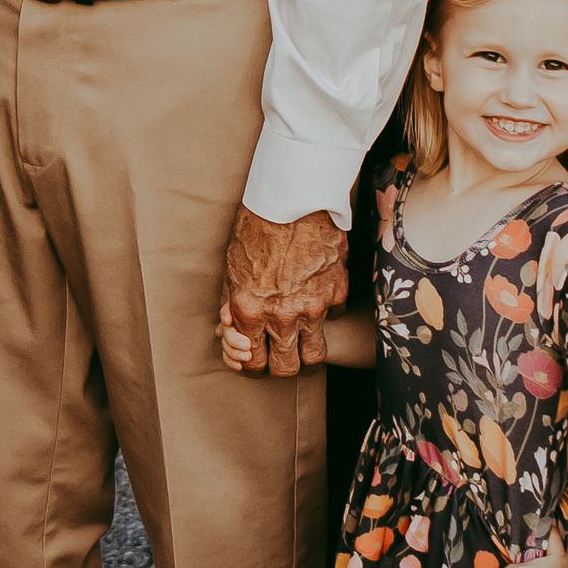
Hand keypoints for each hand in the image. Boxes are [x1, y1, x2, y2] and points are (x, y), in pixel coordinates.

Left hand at [219, 207, 346, 375]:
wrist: (292, 198)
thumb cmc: (256, 226)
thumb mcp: (232, 266)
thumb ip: (233, 301)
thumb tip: (232, 325)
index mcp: (251, 311)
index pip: (253, 363)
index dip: (254, 366)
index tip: (258, 360)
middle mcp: (283, 316)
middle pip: (286, 368)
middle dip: (281, 366)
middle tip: (281, 356)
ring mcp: (314, 307)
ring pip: (314, 355)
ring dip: (307, 355)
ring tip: (303, 346)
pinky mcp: (336, 292)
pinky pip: (332, 317)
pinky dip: (324, 314)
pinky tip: (316, 299)